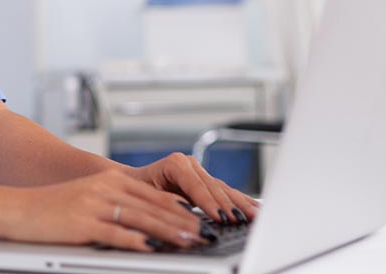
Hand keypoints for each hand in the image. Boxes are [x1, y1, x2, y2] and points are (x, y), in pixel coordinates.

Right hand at [0, 169, 209, 251]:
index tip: (201, 221)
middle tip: (206, 234)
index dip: (180, 210)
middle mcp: (106, 188)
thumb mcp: (89, 200)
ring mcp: (95, 204)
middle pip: (153, 206)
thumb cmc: (52, 210)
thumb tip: (148, 227)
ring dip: (169, 232)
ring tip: (190, 242)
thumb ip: (118, 207)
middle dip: (183, 222)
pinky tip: (152, 250)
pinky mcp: (83, 222)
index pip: (154, 196)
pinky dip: (137, 242)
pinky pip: (116, 234)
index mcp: (110, 180)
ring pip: (141, 219)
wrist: (16, 209)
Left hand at [129, 152, 259, 224]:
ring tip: (256, 216)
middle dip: (229, 206)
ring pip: (224, 190)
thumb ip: (165, 202)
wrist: (129, 182)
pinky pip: (226, 193)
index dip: (209, 203)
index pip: (197, 186)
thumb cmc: (133, 190)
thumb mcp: (145, 196)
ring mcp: (200, 172)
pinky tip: (254, 209)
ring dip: (241, 204)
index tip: (221, 218)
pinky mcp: (206, 182)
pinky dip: (240, 202)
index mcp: (175, 163)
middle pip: (214, 188)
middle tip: (242, 221)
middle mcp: (190, 164)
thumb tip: (185, 213)